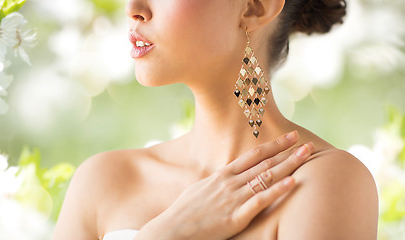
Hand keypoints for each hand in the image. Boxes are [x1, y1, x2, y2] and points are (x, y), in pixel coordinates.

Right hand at [149, 131, 313, 239]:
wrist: (172, 230)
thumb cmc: (183, 213)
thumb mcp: (199, 191)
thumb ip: (215, 184)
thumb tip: (222, 179)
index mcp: (221, 176)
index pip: (252, 156)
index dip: (272, 145)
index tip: (289, 137)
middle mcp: (230, 183)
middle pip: (264, 163)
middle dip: (286, 151)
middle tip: (306, 141)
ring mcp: (233, 198)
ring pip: (266, 177)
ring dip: (288, 164)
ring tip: (306, 155)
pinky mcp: (236, 216)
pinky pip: (260, 200)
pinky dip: (277, 190)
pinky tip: (292, 182)